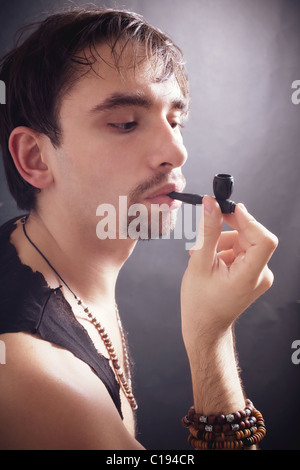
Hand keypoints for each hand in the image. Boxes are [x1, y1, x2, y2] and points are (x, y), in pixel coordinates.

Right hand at [181, 195, 277, 349]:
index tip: (229, 210)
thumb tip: (211, 204)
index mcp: (250, 276)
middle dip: (230, 230)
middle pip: (254, 238)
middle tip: (208, 227)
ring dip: (224, 240)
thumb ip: (208, 231)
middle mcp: (261, 276)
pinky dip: (227, 249)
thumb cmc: (200, 303)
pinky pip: (243, 252)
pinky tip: (211, 258)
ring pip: (246, 243)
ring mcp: (259, 276)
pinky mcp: (253, 275)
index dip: (248, 221)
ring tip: (204, 252)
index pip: (264, 240)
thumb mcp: (199, 263)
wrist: (205, 327)